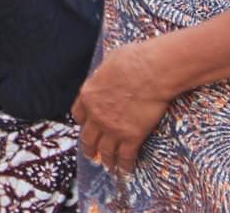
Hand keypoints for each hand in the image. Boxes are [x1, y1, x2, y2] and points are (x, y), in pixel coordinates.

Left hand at [71, 38, 170, 175]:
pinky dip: (125, 166)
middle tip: (92, 154)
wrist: (152, 71)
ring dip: (106, 161)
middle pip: (88, 139)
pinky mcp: (132, 137)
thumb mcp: (108, 63)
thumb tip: (106, 77)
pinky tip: (126, 170)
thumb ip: (103, 77)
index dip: (83, 122)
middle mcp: (97, 116)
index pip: (78, 115)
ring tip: (108, 166)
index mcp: (88, 95)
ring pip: (105, 152)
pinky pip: (125, 157)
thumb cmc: (132, 60)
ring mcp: (113, 129)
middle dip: (89, 149)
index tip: (87, 126)